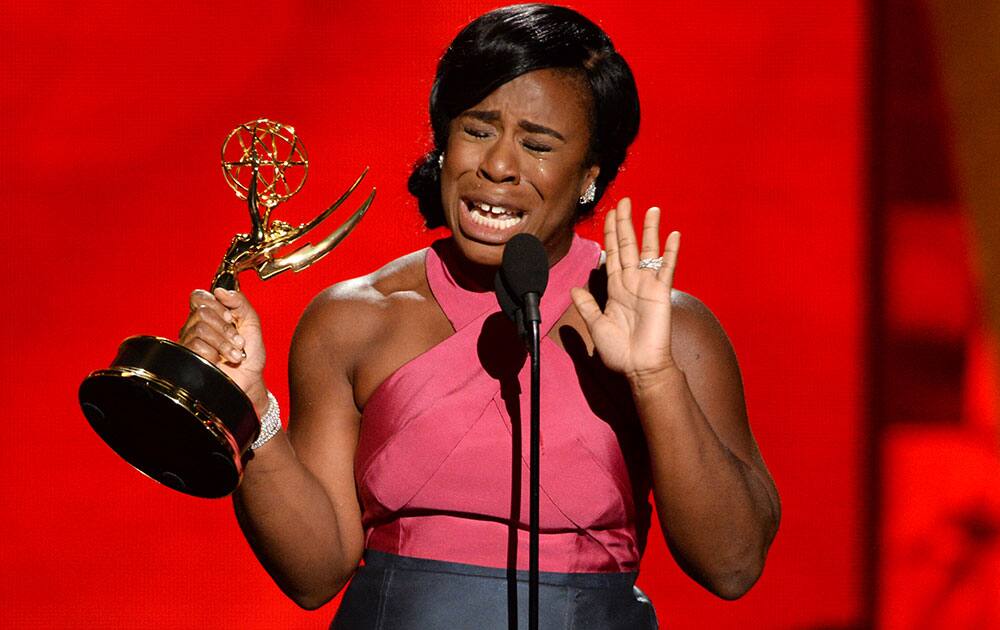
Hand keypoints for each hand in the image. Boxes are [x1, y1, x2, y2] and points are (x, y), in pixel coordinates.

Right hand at [179, 288, 267, 411]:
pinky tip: (220, 363)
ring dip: (224, 342)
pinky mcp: (187, 358)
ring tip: (234, 355)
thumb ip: (241, 304)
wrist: (250, 383)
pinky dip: (215, 353)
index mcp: (211, 317)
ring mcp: (189, 344)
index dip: (215, 304)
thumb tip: (221, 291)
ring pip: (200, 328)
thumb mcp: (252, 325)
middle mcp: (195, 328)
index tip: (230, 317)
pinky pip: (196, 345)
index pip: (199, 297)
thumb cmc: (250, 357)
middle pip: (202, 312)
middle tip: (238, 341)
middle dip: (225, 327)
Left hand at [570, 198, 679, 384]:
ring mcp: (648, 286)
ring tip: (652, 209)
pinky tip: (673, 235)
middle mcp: (632, 282)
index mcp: (616, 288)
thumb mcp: (596, 325)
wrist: (638, 367)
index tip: (611, 215)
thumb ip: (587, 306)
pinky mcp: (661, 293)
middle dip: (626, 223)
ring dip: (650, 230)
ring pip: (648, 251)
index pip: (612, 254)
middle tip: (625, 201)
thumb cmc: (619, 351)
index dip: (611, 234)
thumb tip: (574, 289)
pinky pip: (666, 268)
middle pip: (628, 246)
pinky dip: (670, 252)